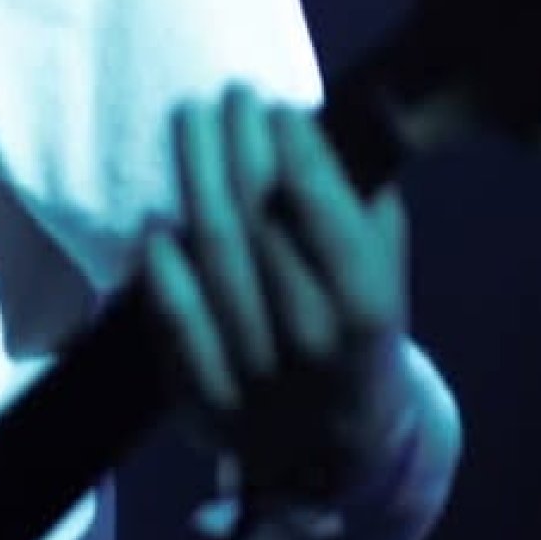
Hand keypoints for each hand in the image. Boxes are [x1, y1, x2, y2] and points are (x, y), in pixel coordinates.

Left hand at [140, 84, 412, 506]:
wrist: (337, 446)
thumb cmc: (355, 325)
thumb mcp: (384, 271)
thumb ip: (364, 203)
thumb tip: (331, 118)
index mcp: (365, 314)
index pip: (327, 220)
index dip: (301, 155)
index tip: (281, 106)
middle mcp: (313, 348)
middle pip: (262, 225)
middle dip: (244, 146)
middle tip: (232, 93)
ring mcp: (257, 379)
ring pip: (216, 259)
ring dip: (198, 178)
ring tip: (192, 119)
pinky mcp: (206, 401)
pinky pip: (175, 321)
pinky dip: (162, 269)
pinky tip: (155, 222)